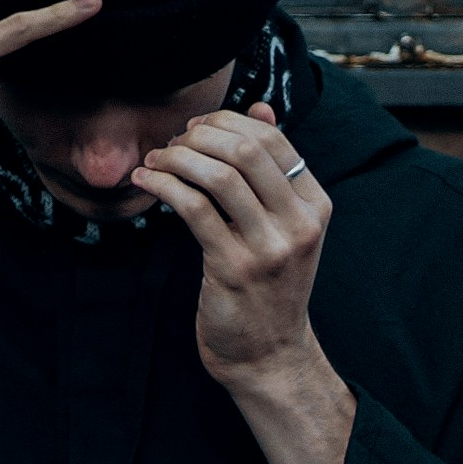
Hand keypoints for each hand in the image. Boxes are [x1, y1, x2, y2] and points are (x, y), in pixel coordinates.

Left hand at [140, 103, 354, 463]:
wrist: (269, 355)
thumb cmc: (269, 286)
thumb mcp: (284, 226)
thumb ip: (272, 171)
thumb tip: (259, 108)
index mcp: (316, 205)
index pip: (274, 140)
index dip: (228, 122)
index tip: (197, 129)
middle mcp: (299, 223)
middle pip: (246, 150)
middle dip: (200, 135)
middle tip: (173, 142)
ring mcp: (268, 248)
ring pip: (217, 175)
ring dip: (176, 158)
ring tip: (155, 161)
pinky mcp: (232, 268)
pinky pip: (193, 208)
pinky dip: (163, 185)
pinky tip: (146, 181)